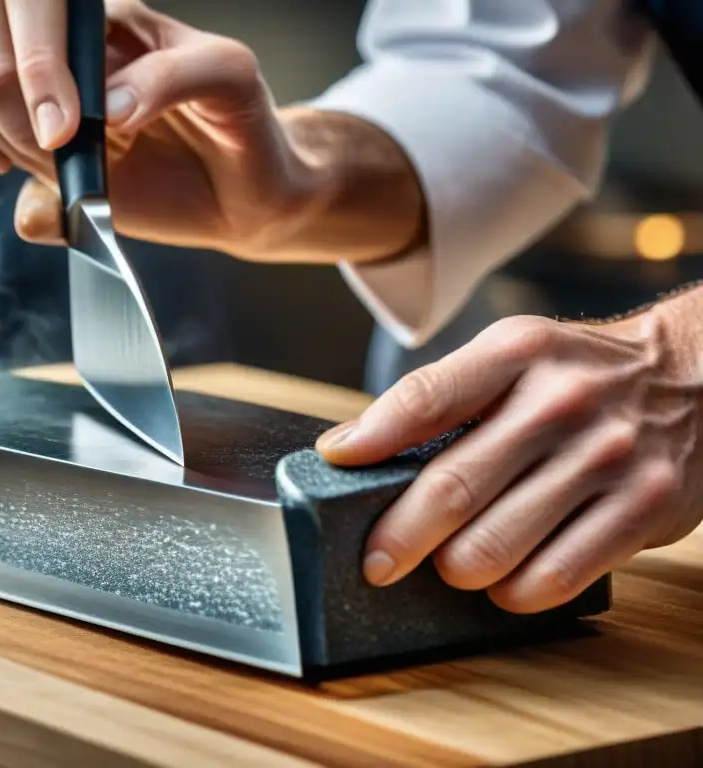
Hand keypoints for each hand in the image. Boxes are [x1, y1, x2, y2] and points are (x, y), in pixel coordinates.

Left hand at [0, 0, 423, 262]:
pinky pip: (177, 66)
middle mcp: (113, 33)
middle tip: (30, 158)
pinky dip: (142, 95)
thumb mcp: (92, 198)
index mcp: (70, 57)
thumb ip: (48, 197)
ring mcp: (168, 41)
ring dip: (63, 97)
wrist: (241, 207)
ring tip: (66, 145)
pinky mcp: (224, 66)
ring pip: (91, 31)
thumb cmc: (166, 189)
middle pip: (29, 27)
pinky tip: (123, 129)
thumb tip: (24, 212)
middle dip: (6, 99)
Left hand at [316, 308, 702, 613]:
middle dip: (398, 538)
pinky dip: (512, 592)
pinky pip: (552, 578)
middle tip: (376, 561)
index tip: (334, 464)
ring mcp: (606, 458)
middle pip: (451, 489)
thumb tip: (352, 445)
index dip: (371, 438)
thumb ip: (441, 394)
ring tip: (452, 562)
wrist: (698, 379)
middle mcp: (561, 402)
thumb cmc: (581, 374)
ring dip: (456, 569)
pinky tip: (504, 580)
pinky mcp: (643, 510)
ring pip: (493, 548)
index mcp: (517, 353)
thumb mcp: (515, 354)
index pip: (425, 398)